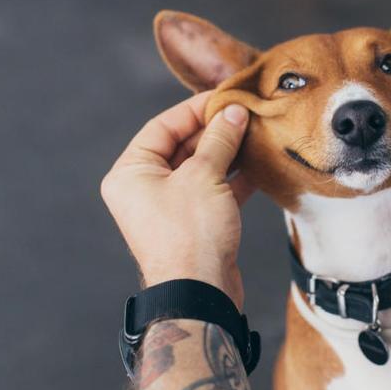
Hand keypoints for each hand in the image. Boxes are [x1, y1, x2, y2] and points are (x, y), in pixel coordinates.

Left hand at [100, 92, 254, 307]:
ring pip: (201, 168)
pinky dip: (235, 177)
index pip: (163, 126)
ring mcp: (170, 207)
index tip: (226, 97)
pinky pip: (214, 190)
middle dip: (216, 131)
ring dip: (229, 153)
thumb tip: (233, 113)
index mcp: (131, 172)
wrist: (200, 293)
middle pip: (182, 145)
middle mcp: (144, 188)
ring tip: (256, 134)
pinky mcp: (194, 223)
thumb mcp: (204, 176)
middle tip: (246, 114)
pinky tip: (259, 164)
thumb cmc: (191, 235)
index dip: (196, 109)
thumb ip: (219, 140)